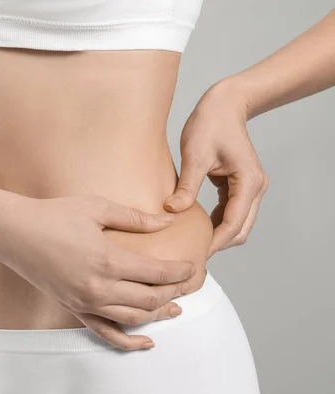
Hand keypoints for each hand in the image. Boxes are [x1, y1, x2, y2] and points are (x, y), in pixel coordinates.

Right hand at [0, 194, 196, 350]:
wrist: (14, 233)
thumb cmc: (53, 216)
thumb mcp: (97, 207)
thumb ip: (134, 218)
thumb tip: (166, 221)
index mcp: (108, 260)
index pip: (156, 273)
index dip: (179, 272)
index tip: (192, 267)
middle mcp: (99, 287)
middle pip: (149, 299)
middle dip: (173, 293)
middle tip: (187, 285)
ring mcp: (85, 302)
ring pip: (132, 318)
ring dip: (158, 315)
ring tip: (175, 309)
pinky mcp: (73, 308)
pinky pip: (105, 332)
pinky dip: (128, 341)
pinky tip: (146, 342)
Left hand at [163, 80, 269, 257]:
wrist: (223, 105)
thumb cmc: (210, 124)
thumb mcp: (194, 155)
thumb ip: (186, 185)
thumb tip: (172, 210)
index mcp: (249, 182)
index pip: (234, 223)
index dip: (215, 242)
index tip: (196, 254)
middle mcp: (255, 188)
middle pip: (240, 229)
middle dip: (218, 244)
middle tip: (191, 255)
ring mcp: (249, 188)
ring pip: (236, 223)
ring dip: (217, 235)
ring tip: (191, 246)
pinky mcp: (239, 186)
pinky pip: (229, 212)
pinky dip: (216, 222)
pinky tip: (195, 228)